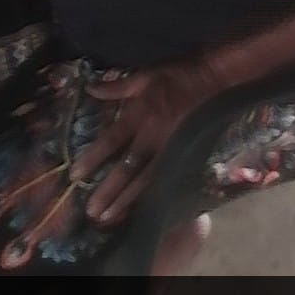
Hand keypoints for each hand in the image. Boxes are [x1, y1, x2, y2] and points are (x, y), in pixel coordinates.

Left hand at [70, 57, 222, 225]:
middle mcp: (153, 136)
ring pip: (145, 180)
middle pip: (127, 168)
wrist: (217, 80)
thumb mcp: (145, 75)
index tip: (77, 175)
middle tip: (91, 211)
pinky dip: (150, 197)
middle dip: (108, 190)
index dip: (94, 158)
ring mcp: (171, 149)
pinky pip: (165, 180)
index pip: (112, 140)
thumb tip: (89, 89)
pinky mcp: (186, 156)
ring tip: (109, 219)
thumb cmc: (179, 75)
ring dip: (126, 201)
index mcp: (141, 115)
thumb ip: (116, 87)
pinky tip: (139, 210)